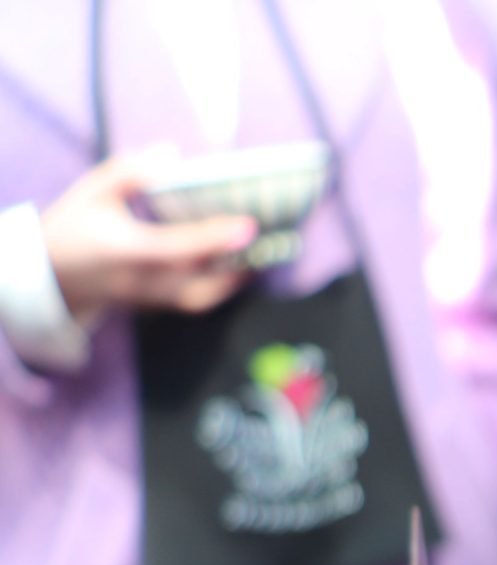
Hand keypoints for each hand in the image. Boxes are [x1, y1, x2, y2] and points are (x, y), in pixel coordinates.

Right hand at [42, 151, 257, 318]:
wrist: (50, 275)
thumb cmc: (73, 226)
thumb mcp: (92, 191)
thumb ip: (129, 173)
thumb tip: (171, 154)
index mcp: (123, 251)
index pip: (176, 248)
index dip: (214, 239)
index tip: (249, 226)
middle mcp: (142, 281)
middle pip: (201, 280)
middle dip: (241, 263)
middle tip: (274, 241)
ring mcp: (150, 299)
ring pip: (204, 296)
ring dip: (237, 278)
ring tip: (263, 254)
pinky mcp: (157, 306)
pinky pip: (197, 300)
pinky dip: (222, 286)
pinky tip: (240, 266)